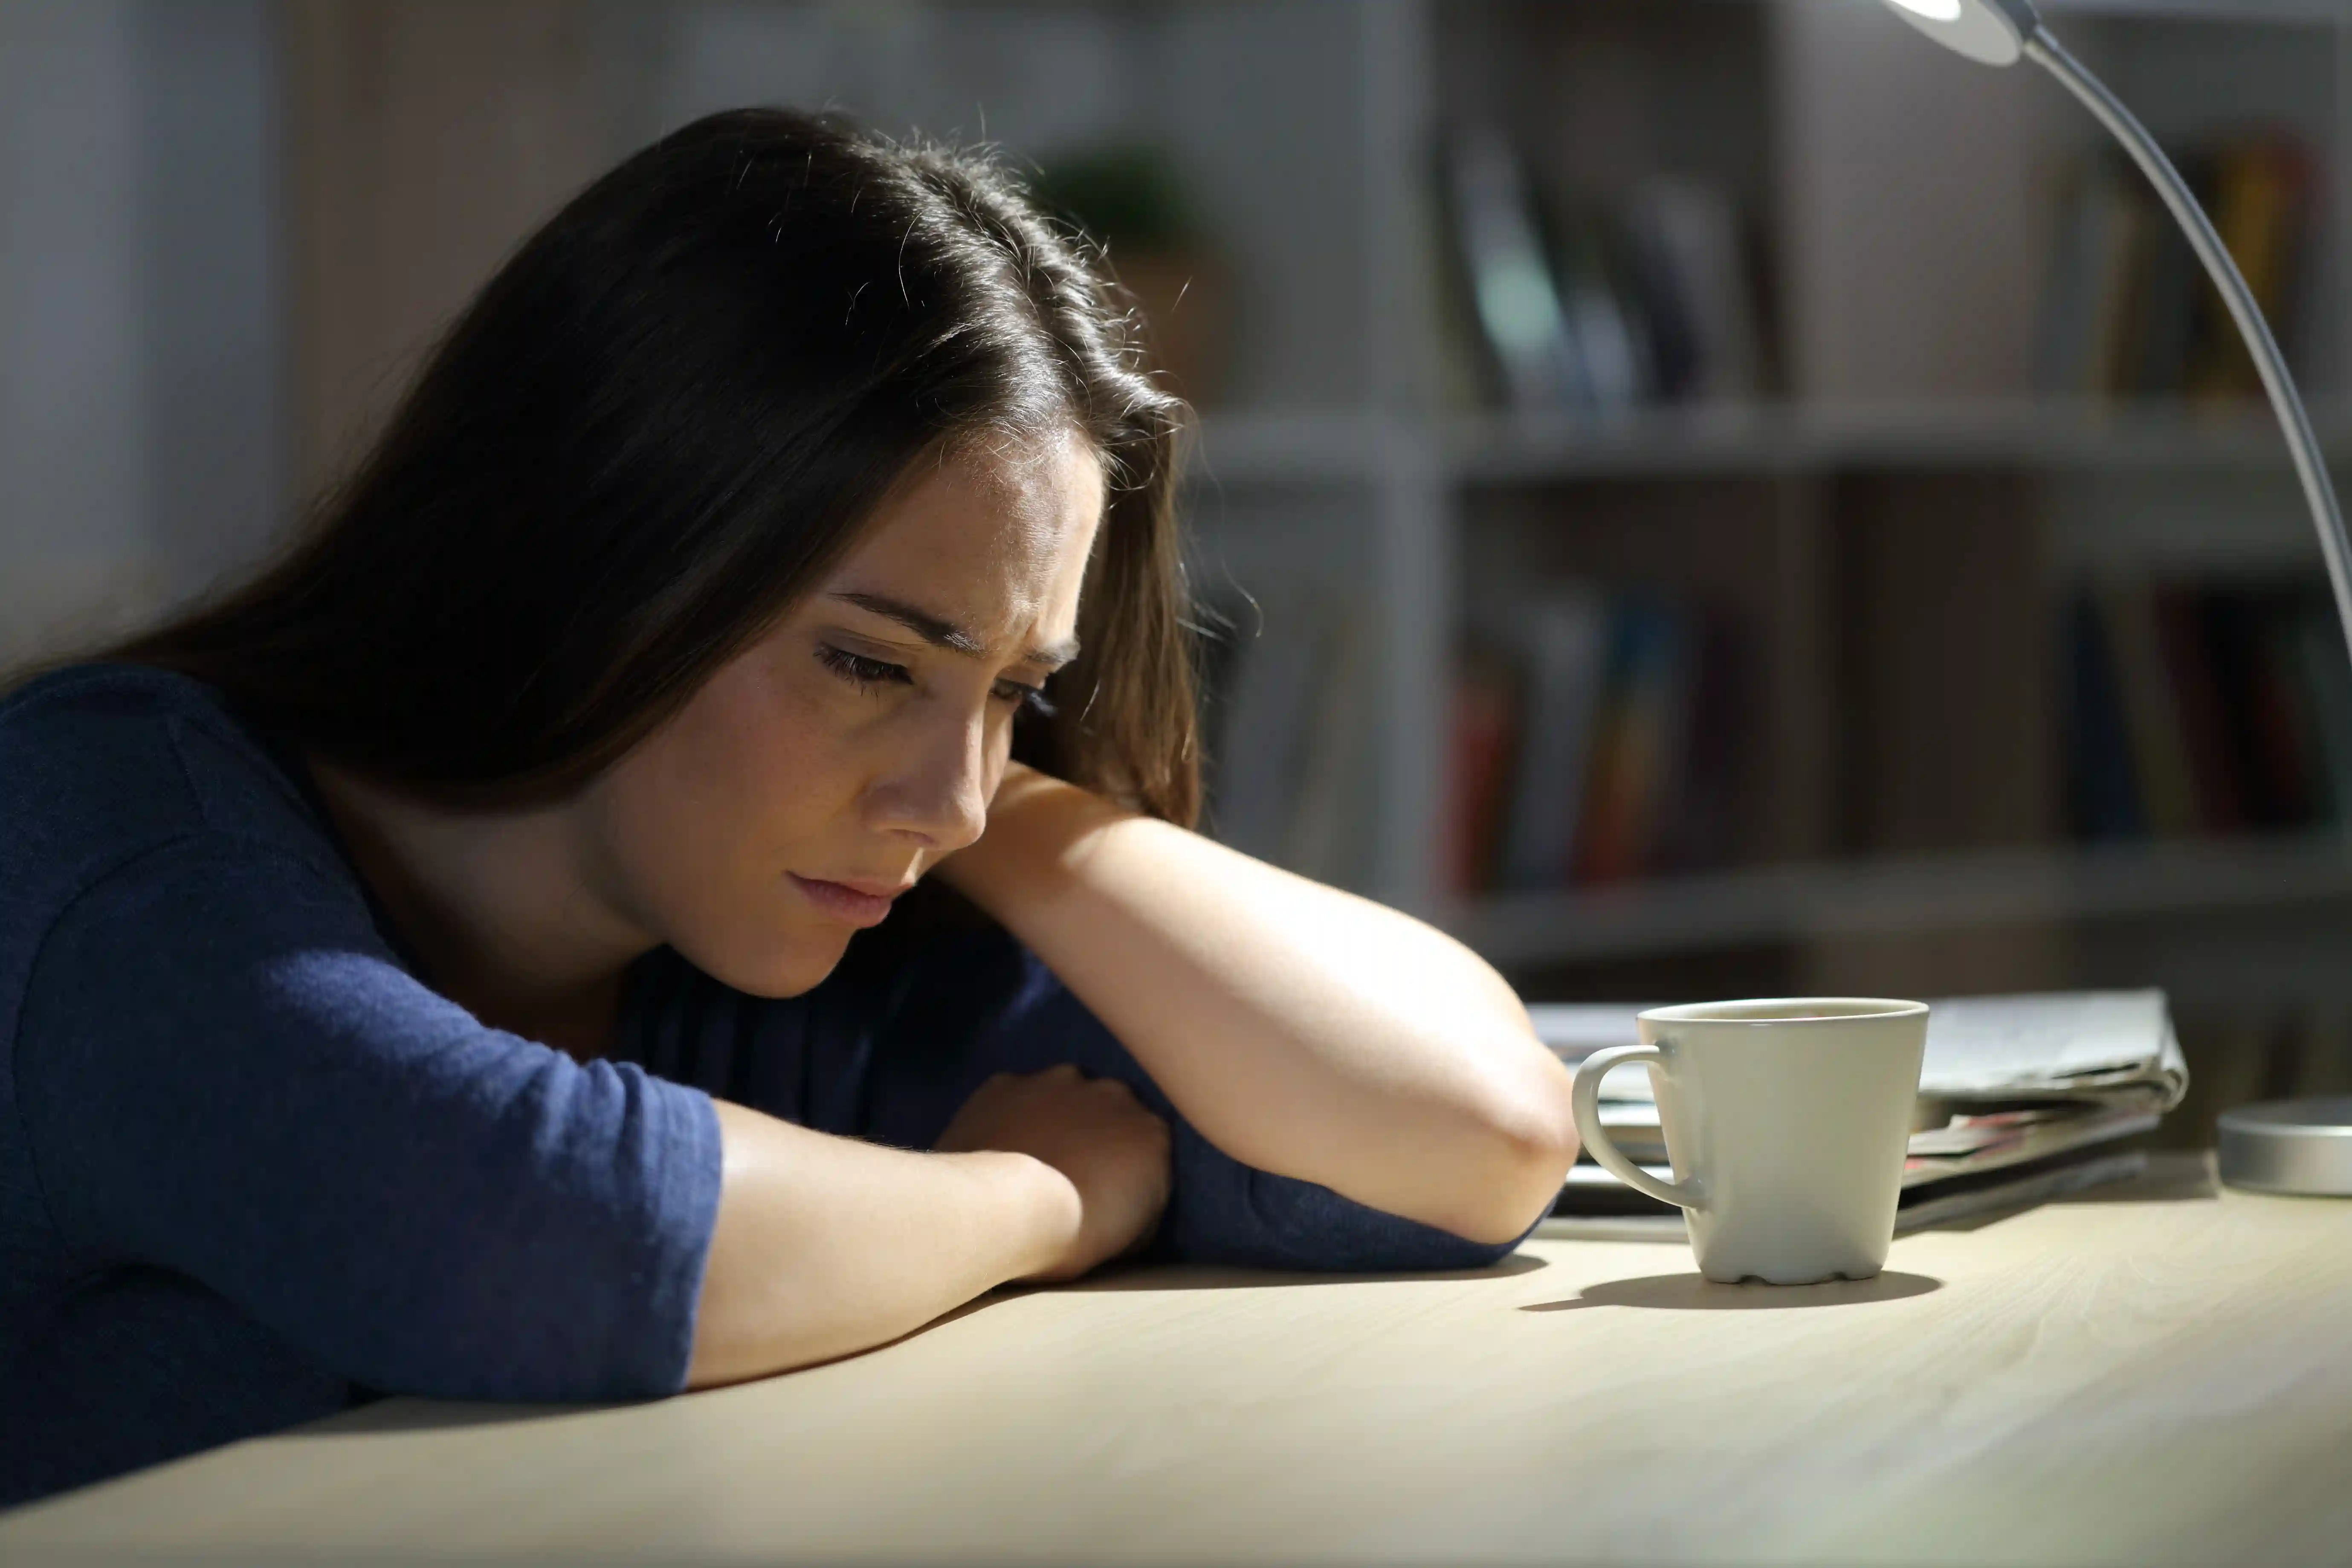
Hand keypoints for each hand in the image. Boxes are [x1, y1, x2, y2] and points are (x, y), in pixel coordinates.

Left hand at [935, 1065, 1171, 1281]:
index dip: (1124, 1158)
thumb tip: (1128, 1188)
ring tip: (1030, 1153)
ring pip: (1062, 1091)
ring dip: (1052, 1113)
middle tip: (1069, 1166)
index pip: (1147, 1137)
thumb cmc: (1081, 1228)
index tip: (1107, 1181)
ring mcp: (1057, 1081)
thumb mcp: (1137, 1229)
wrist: (1014, 1207)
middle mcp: (1110, 1093)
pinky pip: (1013, 1094)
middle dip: (1092, 1127)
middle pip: (1108, 1105)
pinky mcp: (1007, 1083)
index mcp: (1149, 1129)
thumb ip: (1141, 1192)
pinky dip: (1008, 1114)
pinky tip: (997, 1145)